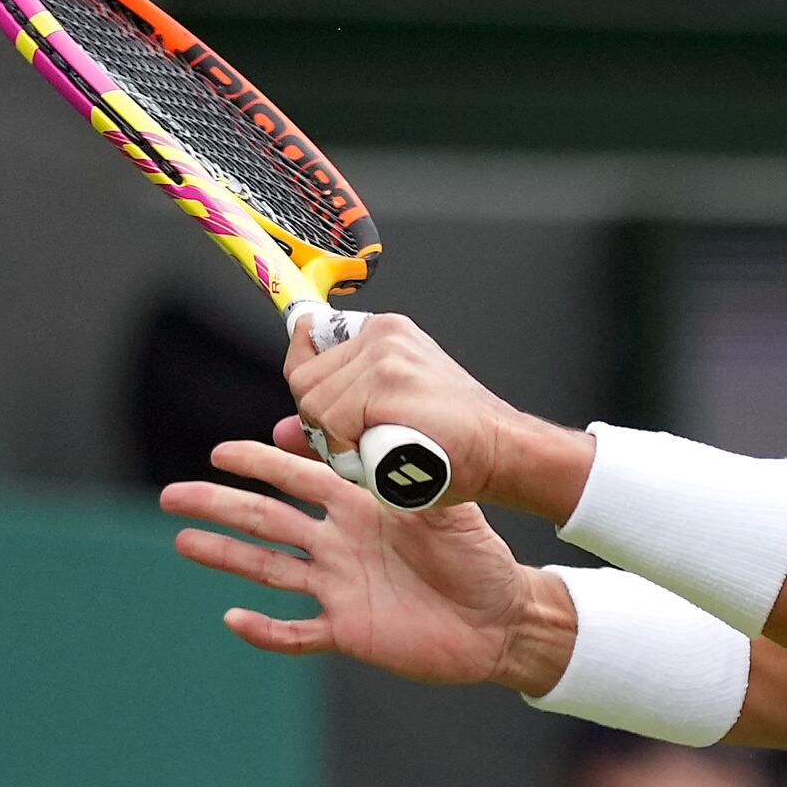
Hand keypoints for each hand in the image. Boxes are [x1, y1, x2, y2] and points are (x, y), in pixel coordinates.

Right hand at [163, 432, 575, 689]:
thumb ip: (419, 480)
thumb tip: (391, 446)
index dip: (261, 465)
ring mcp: (338, 588)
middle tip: (172, 496)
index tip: (220, 453)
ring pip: (269, 570)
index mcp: (360, 508)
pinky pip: (297, 633)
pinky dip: (266, 631)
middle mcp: (339, 545)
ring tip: (183, 542)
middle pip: (267, 521)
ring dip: (226, 557)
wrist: (500, 619)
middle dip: (220, 506)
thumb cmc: (481, 559)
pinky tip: (233, 620)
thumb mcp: (453, 511)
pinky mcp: (347, 630)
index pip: (299, 478)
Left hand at [284, 311, 530, 497]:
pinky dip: (348, 447)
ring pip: (314, 402)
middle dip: (320, 422)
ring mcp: (384, 353)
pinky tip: (381, 452)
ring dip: (336, 439)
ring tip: (377, 450)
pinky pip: (334, 418)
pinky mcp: (387, 378)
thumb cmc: (456, 444)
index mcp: (383, 334)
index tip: (318, 406)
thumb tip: (282, 432)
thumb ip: (332, 421)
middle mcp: (381, 334)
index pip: (309, 342)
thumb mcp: (386, 422)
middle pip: (304, 378)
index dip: (307, 381)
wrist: (504, 451)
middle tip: (359, 444)